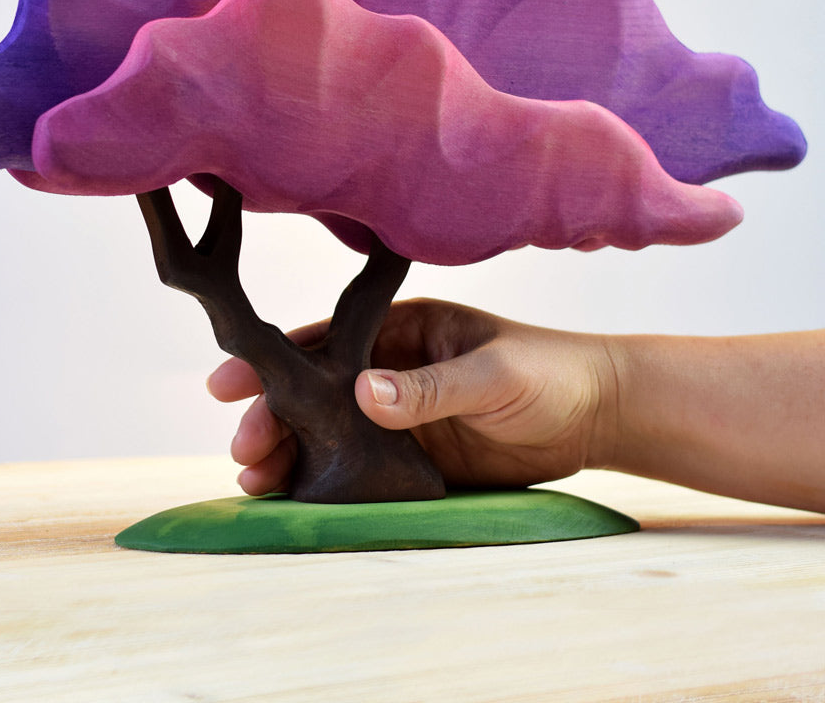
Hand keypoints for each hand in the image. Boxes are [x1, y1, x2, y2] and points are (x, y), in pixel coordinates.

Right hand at [206, 297, 617, 494]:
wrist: (600, 415)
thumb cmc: (551, 372)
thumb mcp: (492, 372)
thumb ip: (430, 385)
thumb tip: (362, 395)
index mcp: (403, 329)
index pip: (326, 342)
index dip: (276, 362)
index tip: (229, 385)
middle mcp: (391, 370)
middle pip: (317, 393)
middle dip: (275, 417)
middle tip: (244, 452)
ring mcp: (401, 416)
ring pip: (330, 434)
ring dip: (293, 454)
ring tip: (257, 484)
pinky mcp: (416, 456)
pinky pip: (362, 469)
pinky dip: (329, 483)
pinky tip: (301, 500)